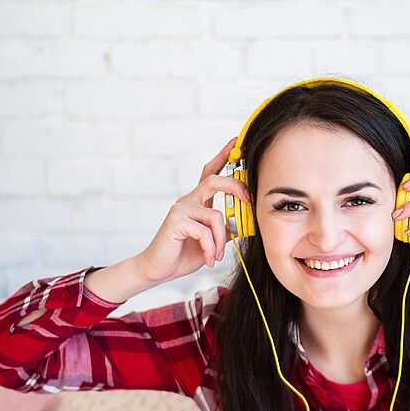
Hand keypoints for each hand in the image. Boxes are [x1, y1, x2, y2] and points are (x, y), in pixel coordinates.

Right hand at [133, 137, 251, 282]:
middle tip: (249, 200)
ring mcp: (180, 208)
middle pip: (213, 180)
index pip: (210, 173)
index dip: (223, 156)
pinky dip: (211, 248)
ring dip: (222, 240)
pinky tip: (208, 259)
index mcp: (197, 201)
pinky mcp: (175, 221)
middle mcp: (188, 200)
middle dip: (235, 186)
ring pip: (216, 216)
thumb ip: (228, 228)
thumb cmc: (185, 253)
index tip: (236, 142)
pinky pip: (205, 231)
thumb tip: (250, 222)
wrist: (159, 269)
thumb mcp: (214, 240)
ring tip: (216, 255)